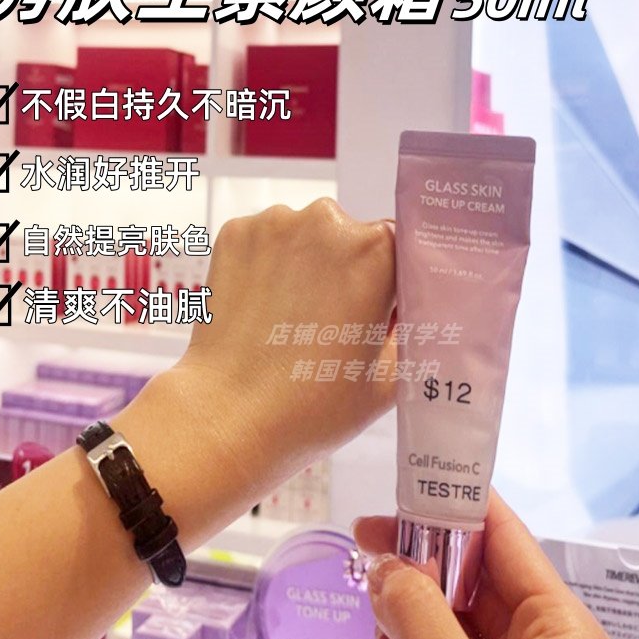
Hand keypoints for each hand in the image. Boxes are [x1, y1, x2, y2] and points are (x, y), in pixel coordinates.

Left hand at [119, 199, 395, 544]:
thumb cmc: (313, 406)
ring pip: (304, 237)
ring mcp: (273, 224)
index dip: (392, 278)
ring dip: (304, 265)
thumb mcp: (391, 377)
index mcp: (375, 250)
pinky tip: (263, 309)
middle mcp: (326, 221)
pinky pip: (265, 241)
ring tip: (292, 320)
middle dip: (347, 271)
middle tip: (333, 322)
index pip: (399, 246)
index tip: (382, 305)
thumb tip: (411, 309)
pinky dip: (267, 266)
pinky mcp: (234, 234)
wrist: (227, 417)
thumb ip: (410, 329)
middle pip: (349, 237)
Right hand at [353, 491, 617, 638]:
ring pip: (448, 620)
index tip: (401, 487)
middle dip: (413, 572)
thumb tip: (383, 566)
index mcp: (561, 627)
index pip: (504, 534)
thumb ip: (418, 613)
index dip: (451, 503)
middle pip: (467, 577)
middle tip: (366, 553)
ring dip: (401, 622)